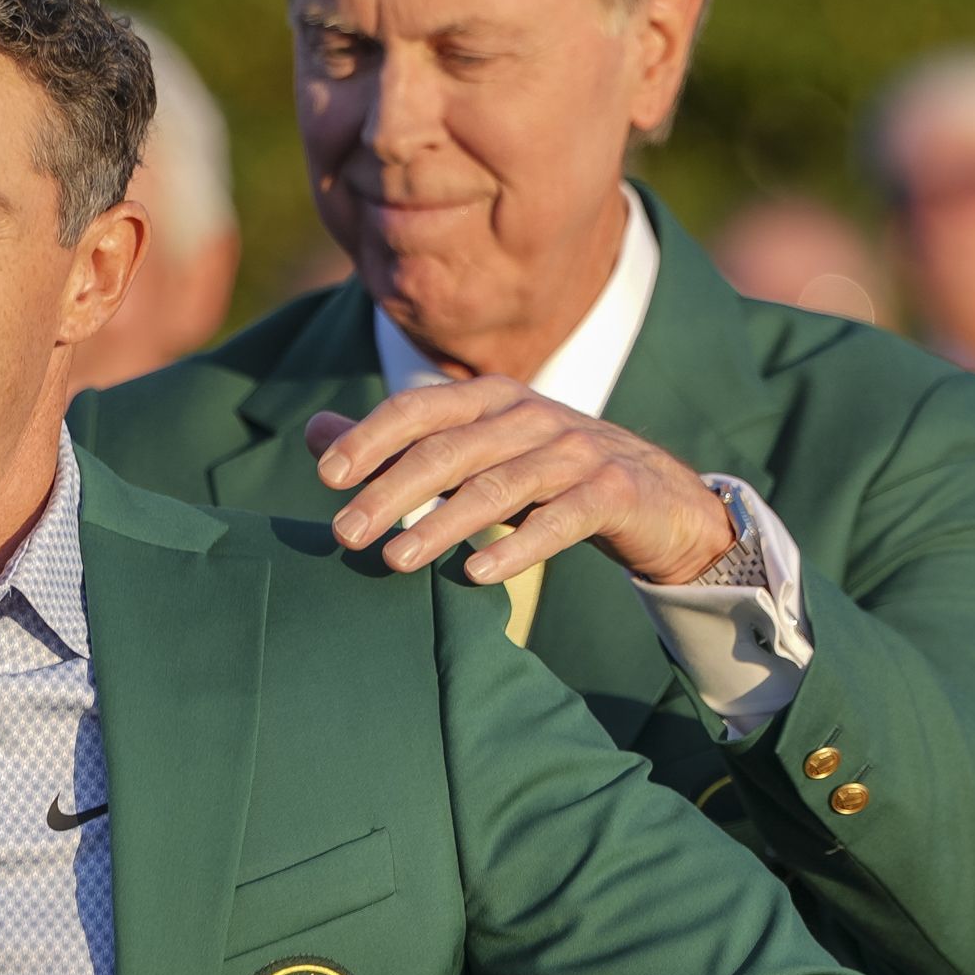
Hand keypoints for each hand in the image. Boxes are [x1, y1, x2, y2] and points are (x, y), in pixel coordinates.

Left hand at [307, 379, 737, 586]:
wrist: (660, 500)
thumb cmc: (550, 476)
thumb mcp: (474, 453)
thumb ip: (400, 447)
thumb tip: (314, 436)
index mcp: (491, 400)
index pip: (419, 409)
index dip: (371, 438)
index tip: (326, 478)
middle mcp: (531, 416)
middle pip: (450, 450)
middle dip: (391, 491)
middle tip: (344, 534)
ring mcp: (576, 452)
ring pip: (498, 486)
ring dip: (441, 524)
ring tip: (394, 561)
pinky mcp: (613, 492)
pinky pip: (559, 520)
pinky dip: (517, 547)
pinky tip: (475, 575)